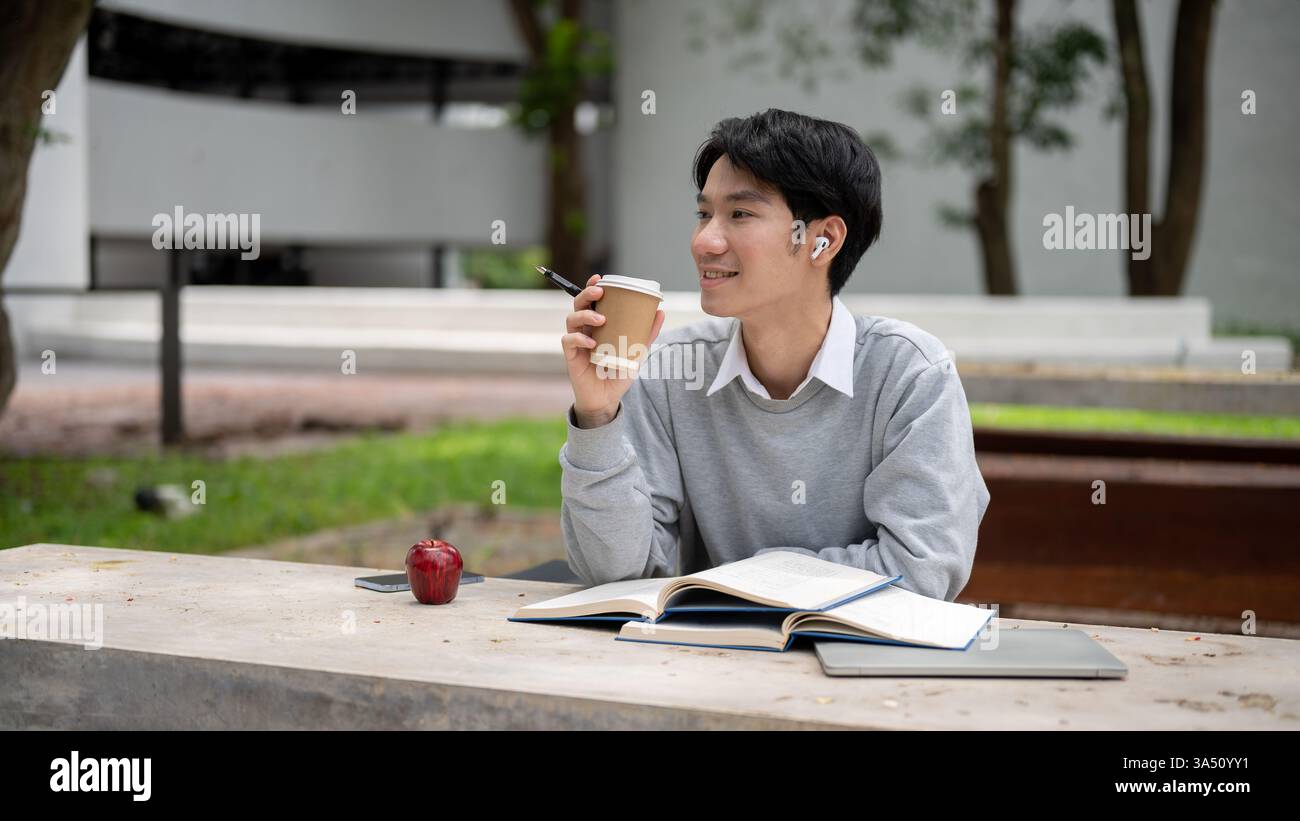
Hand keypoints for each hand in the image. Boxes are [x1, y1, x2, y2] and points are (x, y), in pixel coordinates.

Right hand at [561, 274, 665, 427]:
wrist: (608, 398)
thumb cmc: (618, 371)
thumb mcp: (637, 351)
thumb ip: (647, 333)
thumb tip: (661, 312)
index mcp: (597, 324)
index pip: (592, 301)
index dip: (592, 287)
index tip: (600, 278)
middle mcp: (584, 329)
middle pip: (578, 305)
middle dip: (587, 295)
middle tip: (600, 293)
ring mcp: (576, 342)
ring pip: (571, 320)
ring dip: (585, 316)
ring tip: (601, 320)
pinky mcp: (571, 356)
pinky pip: (569, 341)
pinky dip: (579, 339)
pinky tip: (592, 343)